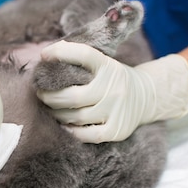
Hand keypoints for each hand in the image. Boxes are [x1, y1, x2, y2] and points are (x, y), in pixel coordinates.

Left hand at [37, 41, 187, 142]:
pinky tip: (63, 124)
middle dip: (49, 96)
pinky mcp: (117, 130)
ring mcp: (117, 110)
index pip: (84, 54)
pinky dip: (70, 130)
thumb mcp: (103, 64)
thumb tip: (45, 56)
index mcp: (109, 66)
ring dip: (56, 114)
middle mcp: (114, 87)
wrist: (147, 97)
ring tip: (49, 109)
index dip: (61, 52)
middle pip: (72, 96)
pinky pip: (85, 135)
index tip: (44, 56)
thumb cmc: (113, 79)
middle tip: (40, 94)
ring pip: (75, 117)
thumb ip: (80, 61)